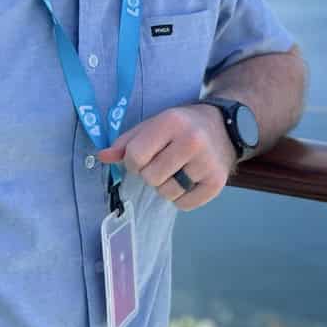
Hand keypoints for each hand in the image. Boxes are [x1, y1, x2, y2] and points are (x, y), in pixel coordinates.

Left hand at [99, 105, 235, 211]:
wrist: (224, 127)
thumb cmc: (182, 126)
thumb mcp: (154, 125)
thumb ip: (127, 141)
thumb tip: (102, 157)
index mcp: (171, 122)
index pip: (135, 156)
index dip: (133, 162)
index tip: (142, 158)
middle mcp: (191, 141)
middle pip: (150, 177)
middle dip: (151, 173)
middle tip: (163, 163)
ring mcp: (206, 163)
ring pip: (166, 193)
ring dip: (166, 186)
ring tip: (177, 171)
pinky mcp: (217, 183)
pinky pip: (184, 205)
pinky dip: (181, 198)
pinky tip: (189, 180)